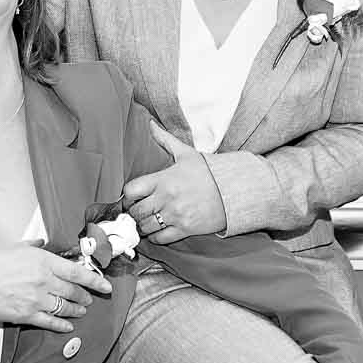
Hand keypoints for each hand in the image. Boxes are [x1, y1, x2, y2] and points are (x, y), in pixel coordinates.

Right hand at [0, 246, 114, 341]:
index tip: (105, 285)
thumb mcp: (13, 247)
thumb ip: (32, 245)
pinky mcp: (27, 315)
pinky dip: (62, 324)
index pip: (76, 271)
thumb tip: (43, 242)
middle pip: (73, 291)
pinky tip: (68, 325)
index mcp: (42, 260)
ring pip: (65, 307)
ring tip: (82, 310)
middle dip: (85, 296)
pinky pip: (51, 322)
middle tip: (91, 298)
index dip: (94, 280)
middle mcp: (43, 281)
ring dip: (76, 310)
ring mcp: (36, 300)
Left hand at [125, 123, 224, 244]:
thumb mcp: (187, 153)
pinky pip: (160, 239)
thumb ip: (165, 139)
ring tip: (145, 221)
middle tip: (136, 211)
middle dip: (133, 213)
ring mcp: (176, 215)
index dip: (127, 196)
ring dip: (142, 225)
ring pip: (145, 227)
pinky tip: (157, 230)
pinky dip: (155, 237)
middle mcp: (167, 198)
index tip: (131, 197)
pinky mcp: (185, 229)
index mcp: (164, 179)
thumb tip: (150, 123)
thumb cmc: (210, 172)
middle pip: (136, 211)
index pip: (132, 190)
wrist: (235, 190)